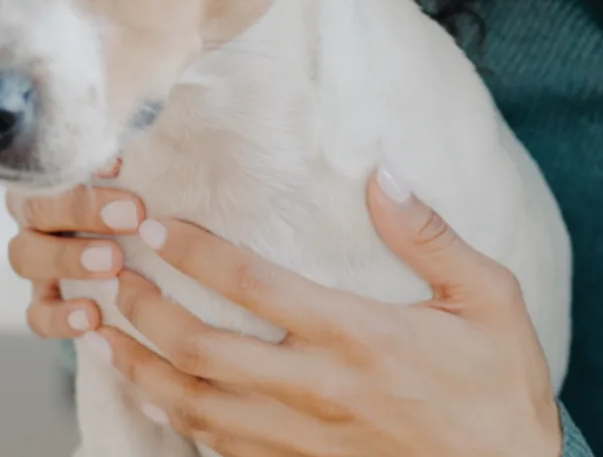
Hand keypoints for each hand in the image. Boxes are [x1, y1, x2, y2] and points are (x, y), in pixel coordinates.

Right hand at [6, 158, 144, 337]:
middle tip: (133, 215)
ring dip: (68, 259)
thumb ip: (121, 142)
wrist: (142, 238)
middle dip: (83, 211)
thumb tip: (118, 152)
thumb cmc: (135, 187)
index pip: (48, 167)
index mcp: (48, 175)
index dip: (78, 165)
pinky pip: (36, 314)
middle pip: (35, 209)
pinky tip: (91, 316)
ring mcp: (35, 259)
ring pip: (25, 257)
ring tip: (113, 264)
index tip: (119, 167)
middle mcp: (32, 215)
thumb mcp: (129, 158)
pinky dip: (59, 317)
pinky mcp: (44, 301)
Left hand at [79, 167, 562, 456]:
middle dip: (144, 307)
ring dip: (139, 367)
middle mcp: (317, 390)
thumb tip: (382, 173)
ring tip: (102, 332)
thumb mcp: (490, 302)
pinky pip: (217, 448)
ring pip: (194, 404)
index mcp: (358, 336)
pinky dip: (174, 419)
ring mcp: (300, 440)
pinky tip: (152, 395)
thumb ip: (431, 236)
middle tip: (111, 271)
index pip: (252, 283)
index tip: (156, 222)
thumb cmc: (500, 393)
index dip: (193, 250)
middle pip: (201, 348)